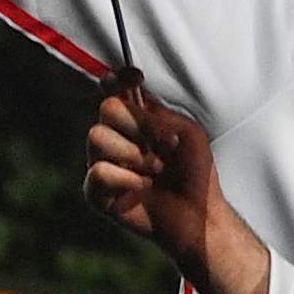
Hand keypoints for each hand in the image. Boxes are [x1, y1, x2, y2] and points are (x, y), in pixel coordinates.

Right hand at [85, 86, 268, 293]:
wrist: (197, 216)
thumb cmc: (196, 175)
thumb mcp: (189, 134)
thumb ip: (160, 115)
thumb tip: (133, 102)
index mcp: (136, 121)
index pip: (114, 89)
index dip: (119, 78)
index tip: (135, 77)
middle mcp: (116, 138)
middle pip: (106, 109)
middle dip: (136, 126)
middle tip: (161, 150)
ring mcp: (104, 163)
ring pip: (96, 137)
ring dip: (133, 155)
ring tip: (154, 173)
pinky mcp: (96, 191)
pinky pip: (97, 172)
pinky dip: (124, 180)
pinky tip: (141, 190)